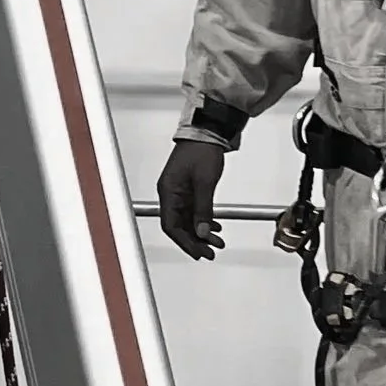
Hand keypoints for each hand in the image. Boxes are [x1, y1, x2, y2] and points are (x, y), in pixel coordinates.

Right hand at [157, 140, 228, 259]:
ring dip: (201, 233)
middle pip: (179, 226)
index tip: (197, 252)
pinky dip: (203, 221)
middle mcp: (171, 194)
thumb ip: (203, 209)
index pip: (170, 225)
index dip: (184, 241)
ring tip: (216, 242)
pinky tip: (214, 227)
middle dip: (194, 241)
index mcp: (168, 191)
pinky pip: (193, 212)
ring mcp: (179, 192)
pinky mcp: (188, 190)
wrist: (208, 133)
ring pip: (188, 221)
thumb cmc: (201, 150)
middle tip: (209, 252)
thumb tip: (202, 232)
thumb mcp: (205, 182)